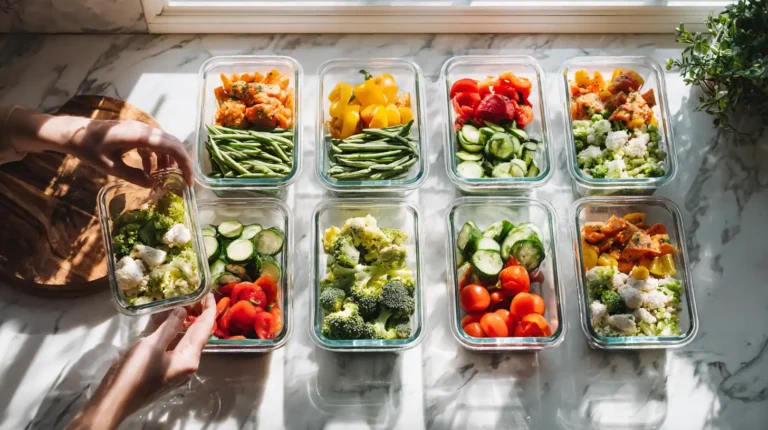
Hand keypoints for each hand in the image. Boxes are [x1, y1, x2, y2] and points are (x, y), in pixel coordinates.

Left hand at [4, 108, 193, 186]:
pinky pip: (154, 145)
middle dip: (182, 163)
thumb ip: (133, 176)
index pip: (173, 148)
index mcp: (141, 136)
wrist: (74, 133)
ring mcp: (141, 130)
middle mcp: (145, 130)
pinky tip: (149, 172)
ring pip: (165, 144)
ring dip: (168, 161)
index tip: (188, 182)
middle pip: (174, 144)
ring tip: (164, 178)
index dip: (185, 165)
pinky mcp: (136, 133)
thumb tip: (152, 185)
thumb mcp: (110, 167)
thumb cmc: (89, 148)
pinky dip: (156, 158)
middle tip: (184, 181)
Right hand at [66, 293, 215, 429]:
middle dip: (198, 314)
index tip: (208, 291)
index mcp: (190, 358)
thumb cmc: (135, 373)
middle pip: (198, 334)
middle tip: (193, 293)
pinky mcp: (165, 370)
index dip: (208, 308)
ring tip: (183, 302)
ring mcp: (176, 368)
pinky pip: (175, 346)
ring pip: (186, 340)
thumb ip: (170, 326)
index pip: (205, 328)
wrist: (114, 401)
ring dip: (186, 322)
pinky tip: (167, 321)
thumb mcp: (152, 345)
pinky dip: (174, 332)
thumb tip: (183, 310)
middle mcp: (188, 364)